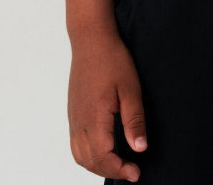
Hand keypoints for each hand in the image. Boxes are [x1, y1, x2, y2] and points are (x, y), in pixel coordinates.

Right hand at [67, 27, 147, 181]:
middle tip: (130, 170)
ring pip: (79, 155)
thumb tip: (140, 148)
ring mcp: (73, 117)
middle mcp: (79, 121)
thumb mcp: (130, 89)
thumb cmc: (112, 60)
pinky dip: (87, 154)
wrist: (91, 39)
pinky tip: (103, 148)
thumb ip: (134, 120)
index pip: (103, 157)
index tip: (136, 172)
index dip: (120, 169)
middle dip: (110, 171)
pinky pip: (75, 143)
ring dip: (97, 165)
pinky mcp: (72, 111)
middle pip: (89, 161)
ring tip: (117, 163)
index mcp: (94, 117)